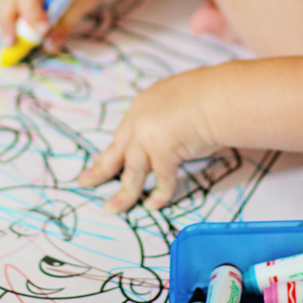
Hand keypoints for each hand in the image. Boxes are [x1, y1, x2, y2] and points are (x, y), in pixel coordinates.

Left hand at [77, 68, 219, 212]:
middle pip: (117, 150)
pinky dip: (160, 195)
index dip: (115, 148)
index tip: (103, 158)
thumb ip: (171, 114)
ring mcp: (148, 138)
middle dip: (101, 168)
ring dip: (124, 194)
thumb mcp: (181, 99)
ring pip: (132, 172)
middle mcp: (139, 121)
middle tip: (85, 181)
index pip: (125, 132)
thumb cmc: (209, 93)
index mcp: (143, 105)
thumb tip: (178, 129)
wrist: (217, 97)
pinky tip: (153, 206)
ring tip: (112, 208)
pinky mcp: (162, 154)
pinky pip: (161, 181)